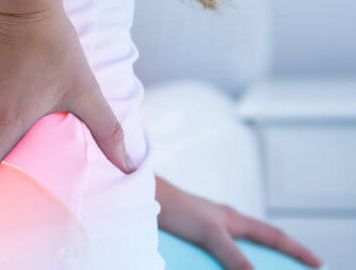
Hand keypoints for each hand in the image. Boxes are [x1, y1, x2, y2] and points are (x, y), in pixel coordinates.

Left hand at [157, 177, 323, 269]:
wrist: (145, 199)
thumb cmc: (177, 209)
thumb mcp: (210, 235)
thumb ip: (233, 256)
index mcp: (236, 221)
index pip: (275, 236)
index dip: (297, 250)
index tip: (317, 262)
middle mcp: (226, 223)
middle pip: (259, 243)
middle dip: (276, 257)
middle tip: (292, 268)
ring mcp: (210, 228)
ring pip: (236, 248)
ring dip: (245, 261)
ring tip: (257, 269)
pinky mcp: (194, 235)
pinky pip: (214, 251)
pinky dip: (220, 261)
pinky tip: (211, 267)